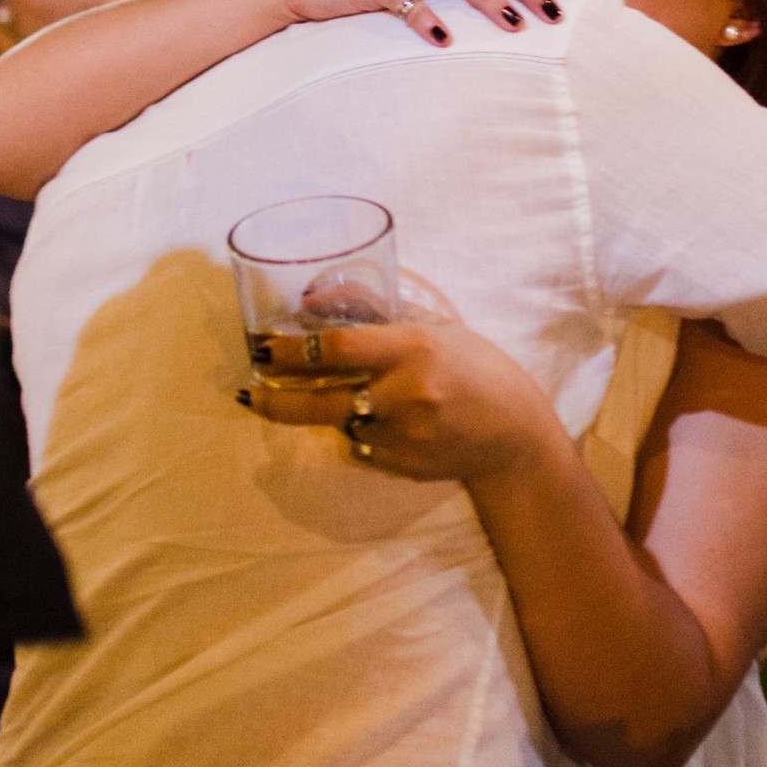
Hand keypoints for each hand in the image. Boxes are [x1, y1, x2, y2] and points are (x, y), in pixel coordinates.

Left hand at [238, 320, 561, 482]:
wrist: (516, 436)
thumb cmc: (477, 368)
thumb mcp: (436, 326)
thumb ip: (376, 310)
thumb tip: (314, 299)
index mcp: (414, 348)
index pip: (337, 348)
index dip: (293, 350)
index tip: (265, 348)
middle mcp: (404, 394)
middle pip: (319, 401)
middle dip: (275, 398)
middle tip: (250, 390)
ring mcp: (402, 437)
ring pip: (340, 423)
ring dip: (333, 411)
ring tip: (355, 398)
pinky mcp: (402, 467)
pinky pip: (362, 446)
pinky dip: (363, 432)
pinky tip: (392, 423)